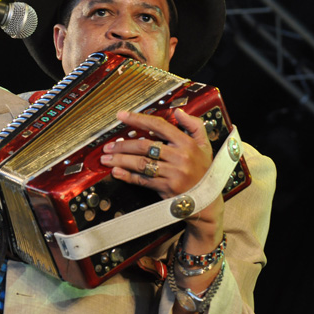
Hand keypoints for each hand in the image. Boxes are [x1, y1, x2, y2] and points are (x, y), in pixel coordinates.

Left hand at [99, 109, 222, 237]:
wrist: (207, 200)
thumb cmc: (203, 170)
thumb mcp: (205, 145)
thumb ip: (194, 125)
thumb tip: (178, 112)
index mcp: (187, 143)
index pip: (158, 126)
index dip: (138, 119)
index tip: (121, 116)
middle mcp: (180, 157)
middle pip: (145, 146)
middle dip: (123, 145)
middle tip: (108, 146)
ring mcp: (173, 174)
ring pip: (141, 164)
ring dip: (121, 160)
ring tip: (106, 158)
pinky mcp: (167, 189)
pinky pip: (143, 180)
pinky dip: (128, 176)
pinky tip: (117, 172)